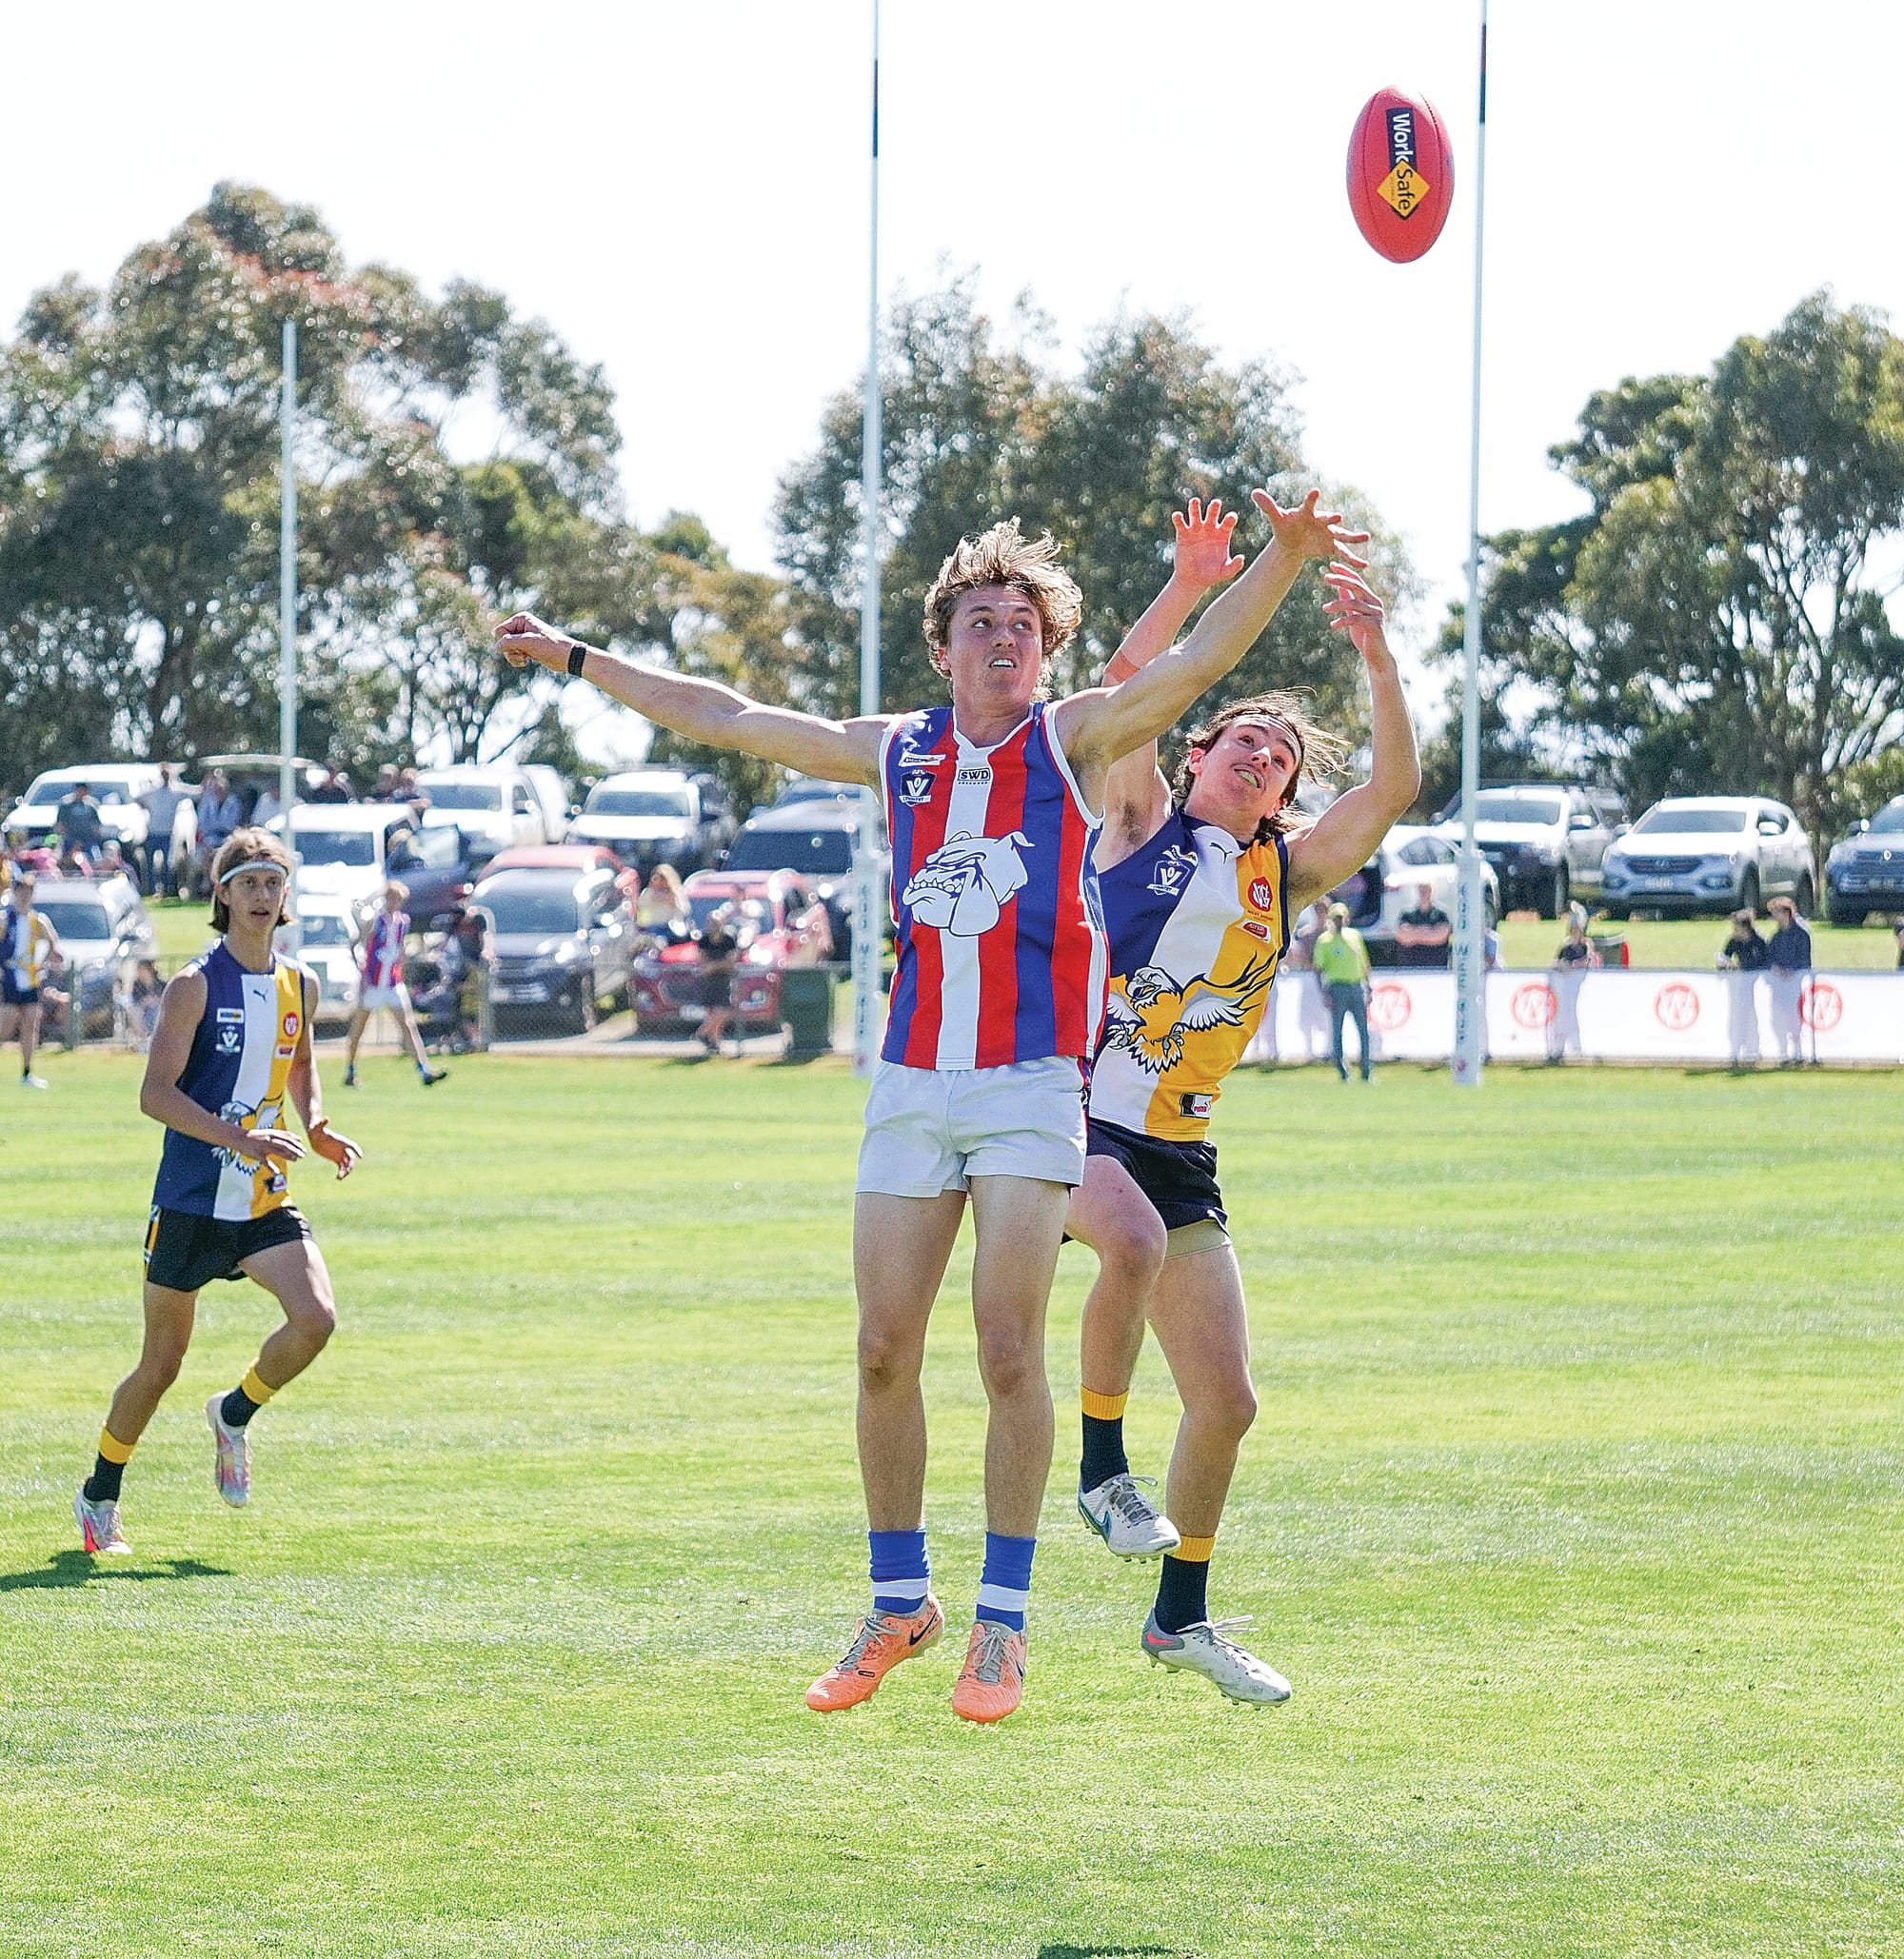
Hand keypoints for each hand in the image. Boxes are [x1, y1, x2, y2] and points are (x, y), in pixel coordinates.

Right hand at [236, 1127, 304, 1165]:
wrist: (240, 1137)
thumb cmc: (257, 1137)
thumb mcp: (271, 1133)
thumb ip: (284, 1136)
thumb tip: (299, 1138)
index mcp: (273, 1134)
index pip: (288, 1138)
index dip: (297, 1144)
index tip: (304, 1149)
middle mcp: (269, 1139)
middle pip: (285, 1144)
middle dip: (295, 1149)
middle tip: (303, 1155)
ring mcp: (263, 1146)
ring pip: (278, 1150)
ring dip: (288, 1155)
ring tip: (296, 1160)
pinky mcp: (257, 1153)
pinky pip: (265, 1161)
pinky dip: (271, 1167)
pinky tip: (276, 1172)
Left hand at [308, 1119, 362, 1179]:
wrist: (314, 1136)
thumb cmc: (316, 1130)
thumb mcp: (318, 1127)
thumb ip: (322, 1123)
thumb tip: (326, 1118)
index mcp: (341, 1141)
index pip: (352, 1146)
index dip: (357, 1150)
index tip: (360, 1156)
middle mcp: (343, 1148)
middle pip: (350, 1158)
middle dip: (349, 1165)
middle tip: (345, 1172)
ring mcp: (340, 1154)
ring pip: (346, 1164)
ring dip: (345, 1171)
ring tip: (340, 1177)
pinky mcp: (336, 1159)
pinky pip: (341, 1167)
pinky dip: (340, 1173)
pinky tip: (337, 1178)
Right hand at [496, 612, 573, 672]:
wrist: (566, 657)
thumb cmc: (550, 646)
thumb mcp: (529, 642)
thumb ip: (510, 642)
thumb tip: (496, 647)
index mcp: (521, 619)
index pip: (499, 631)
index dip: (505, 642)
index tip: (519, 646)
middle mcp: (520, 626)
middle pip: (501, 641)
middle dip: (510, 650)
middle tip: (523, 654)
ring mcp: (523, 638)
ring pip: (506, 649)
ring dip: (513, 657)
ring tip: (525, 658)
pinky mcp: (526, 648)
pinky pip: (512, 655)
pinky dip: (517, 660)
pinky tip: (527, 661)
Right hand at [1171, 497, 1243, 591]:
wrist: (1193, 580)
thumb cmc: (1211, 575)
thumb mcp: (1225, 573)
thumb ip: (1234, 566)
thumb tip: (1241, 557)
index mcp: (1223, 534)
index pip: (1228, 521)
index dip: (1230, 518)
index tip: (1231, 518)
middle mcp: (1210, 529)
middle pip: (1213, 513)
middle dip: (1214, 507)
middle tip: (1215, 504)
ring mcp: (1196, 530)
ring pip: (1196, 513)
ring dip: (1195, 506)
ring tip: (1194, 501)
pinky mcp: (1183, 534)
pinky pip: (1180, 523)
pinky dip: (1178, 518)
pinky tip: (1178, 516)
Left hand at [1252, 486, 1369, 567]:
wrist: (1292, 541)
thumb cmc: (1285, 526)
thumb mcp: (1276, 518)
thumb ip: (1267, 506)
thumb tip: (1254, 492)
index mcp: (1308, 512)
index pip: (1309, 504)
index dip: (1311, 499)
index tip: (1315, 492)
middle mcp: (1322, 521)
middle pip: (1327, 520)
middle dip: (1332, 519)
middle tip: (1338, 517)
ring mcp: (1329, 534)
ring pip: (1343, 536)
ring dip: (1353, 537)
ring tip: (1366, 537)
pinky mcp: (1332, 546)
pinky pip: (1343, 554)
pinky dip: (1352, 560)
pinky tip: (1364, 566)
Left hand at [1322, 565, 1391, 661]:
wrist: (1377, 656)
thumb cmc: (1365, 636)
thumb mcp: (1353, 615)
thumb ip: (1349, 601)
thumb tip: (1340, 586)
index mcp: (1370, 599)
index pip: (1357, 581)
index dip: (1345, 572)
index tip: (1331, 565)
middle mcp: (1375, 603)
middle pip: (1357, 586)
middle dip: (1340, 579)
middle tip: (1325, 577)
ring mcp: (1376, 614)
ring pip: (1354, 602)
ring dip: (1337, 604)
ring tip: (1324, 608)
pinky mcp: (1374, 625)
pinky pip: (1355, 619)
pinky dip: (1342, 621)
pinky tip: (1332, 625)